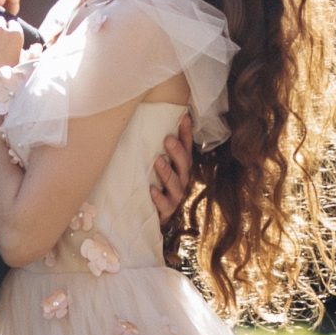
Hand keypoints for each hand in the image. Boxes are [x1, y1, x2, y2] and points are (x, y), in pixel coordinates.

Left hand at [148, 110, 194, 228]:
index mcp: (181, 167)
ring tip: (157, 160)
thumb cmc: (155, 186)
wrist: (152, 218)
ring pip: (175, 183)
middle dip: (177, 151)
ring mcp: (175, 196)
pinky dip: (158, 197)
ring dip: (166, 171)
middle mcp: (181, 180)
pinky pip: (164, 205)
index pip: (186, 147)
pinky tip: (151, 189)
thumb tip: (149, 124)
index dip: (186, 133)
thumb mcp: (156, 166)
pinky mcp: (167, 211)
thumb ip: (156, 149)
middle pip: (183, 164)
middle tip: (168, 139)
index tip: (184, 117)